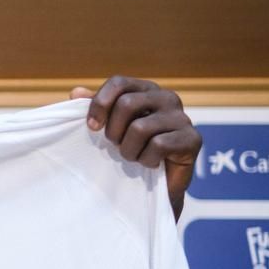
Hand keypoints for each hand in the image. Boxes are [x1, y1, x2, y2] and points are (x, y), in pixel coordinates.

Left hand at [71, 77, 200, 219]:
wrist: (155, 185)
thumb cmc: (131, 150)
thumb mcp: (109, 127)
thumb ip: (95, 108)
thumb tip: (76, 92)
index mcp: (146, 89)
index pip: (119, 83)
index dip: (100, 104)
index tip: (92, 127)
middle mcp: (167, 98)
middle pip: (127, 104)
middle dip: (114, 131)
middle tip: (116, 146)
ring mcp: (183, 117)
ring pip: (140, 127)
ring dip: (129, 150)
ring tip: (134, 156)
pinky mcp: (193, 139)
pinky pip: (158, 145)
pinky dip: (147, 159)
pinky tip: (151, 163)